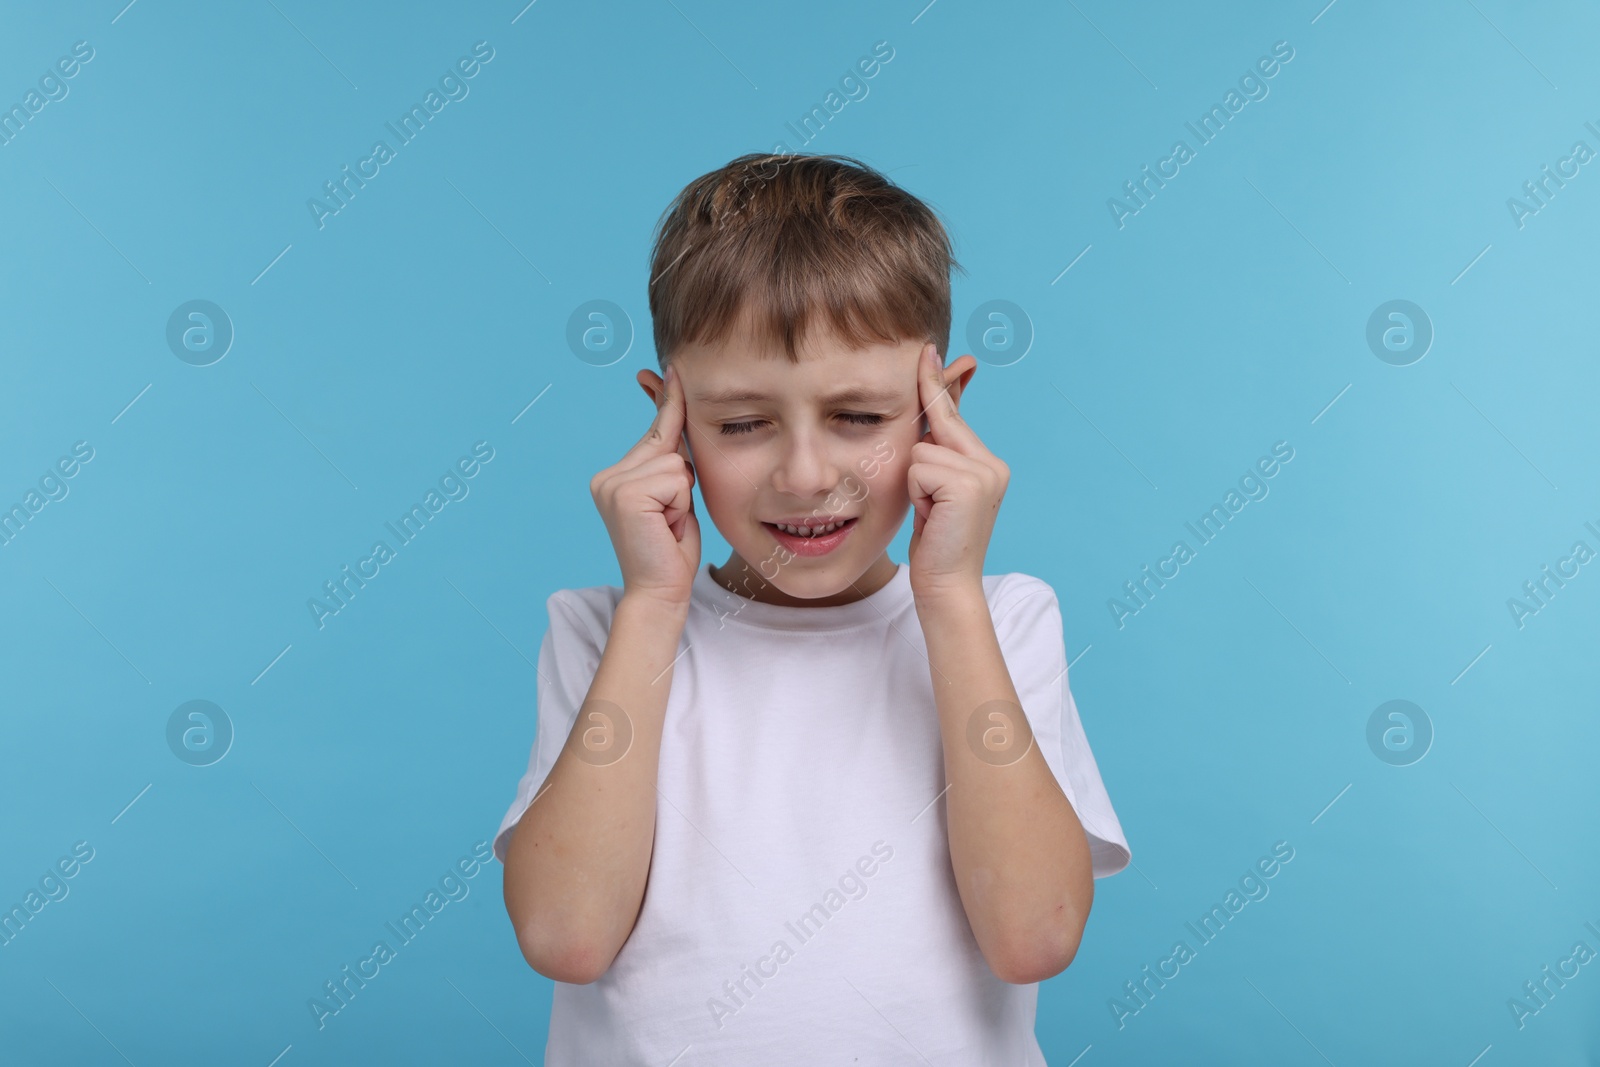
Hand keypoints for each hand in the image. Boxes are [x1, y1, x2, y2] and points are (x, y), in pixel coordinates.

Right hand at [590, 363, 700, 607]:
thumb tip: (675, 416)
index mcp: (615, 475)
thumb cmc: (672, 550)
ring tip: (669, 524)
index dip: (664, 399)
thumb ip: (672, 460)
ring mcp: (612, 483)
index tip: (658, 370)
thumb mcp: (675, 496)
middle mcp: (607, 476)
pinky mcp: (624, 493)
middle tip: (670, 519)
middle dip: (682, 477)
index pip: (652, 430)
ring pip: (675, 462)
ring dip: (683, 495)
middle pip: (668, 443)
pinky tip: (665, 525)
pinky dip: (680, 502)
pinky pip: (675, 478)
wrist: (660, 591)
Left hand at [907, 343, 1007, 599]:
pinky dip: (917, 492)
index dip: (937, 382)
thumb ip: (936, 450)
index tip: (926, 349)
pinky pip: (920, 466)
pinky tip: (931, 516)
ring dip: (915, 482)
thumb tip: (928, 411)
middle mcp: (992, 463)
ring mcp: (985, 472)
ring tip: (929, 512)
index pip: (953, 414)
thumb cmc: (934, 541)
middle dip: (922, 434)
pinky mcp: (969, 484)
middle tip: (923, 431)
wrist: (945, 584)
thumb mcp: (932, 489)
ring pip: (922, 449)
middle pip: (939, 422)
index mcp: (987, 463)